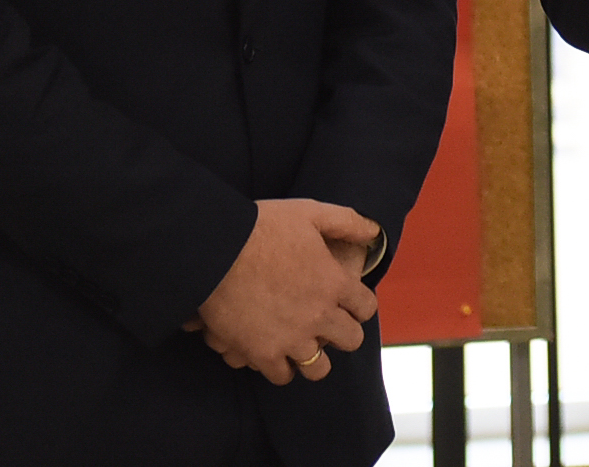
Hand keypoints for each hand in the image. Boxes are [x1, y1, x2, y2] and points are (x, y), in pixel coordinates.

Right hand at [194, 199, 381, 383]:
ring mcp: (292, 338)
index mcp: (335, 283)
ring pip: (319, 368)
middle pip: (350, 340)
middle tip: (328, 326)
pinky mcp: (262, 353)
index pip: (366, 308)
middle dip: (343, 333)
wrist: (215, 249)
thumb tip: (373, 232)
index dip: (359, 305)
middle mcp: (320, 315)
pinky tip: (276, 355)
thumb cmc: (263, 227)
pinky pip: (282, 376)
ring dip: (314, 358)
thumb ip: (347, 223)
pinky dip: (281, 368)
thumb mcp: (312, 212)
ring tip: (303, 348)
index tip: (349, 304)